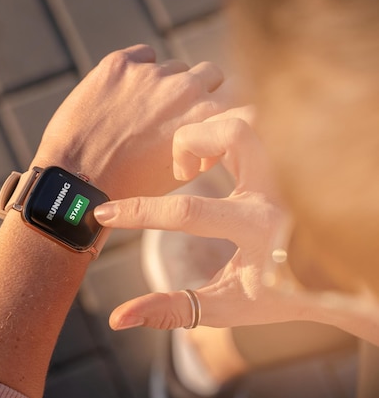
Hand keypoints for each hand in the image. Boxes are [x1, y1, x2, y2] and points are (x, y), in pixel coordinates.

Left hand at [31, 44, 233, 199]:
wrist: (77, 181)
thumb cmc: (130, 185)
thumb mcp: (182, 173)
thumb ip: (207, 144)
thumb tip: (216, 127)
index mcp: (208, 116)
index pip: (238, 93)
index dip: (223, 104)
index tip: (211, 112)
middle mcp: (185, 89)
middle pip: (210, 72)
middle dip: (198, 89)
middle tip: (175, 110)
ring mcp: (151, 73)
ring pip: (173, 67)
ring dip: (164, 84)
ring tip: (140, 111)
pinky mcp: (120, 64)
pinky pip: (142, 56)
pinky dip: (137, 71)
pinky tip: (122, 97)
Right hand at [93, 111, 309, 329]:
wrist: (332, 288)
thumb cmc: (275, 298)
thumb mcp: (222, 308)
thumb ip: (171, 311)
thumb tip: (119, 318)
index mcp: (258, 229)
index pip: (188, 212)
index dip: (138, 212)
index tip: (105, 213)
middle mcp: (276, 192)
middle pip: (234, 131)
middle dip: (189, 143)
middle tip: (180, 175)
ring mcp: (286, 172)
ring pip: (249, 119)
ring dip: (210, 133)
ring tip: (198, 167)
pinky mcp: (286, 163)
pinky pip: (256, 128)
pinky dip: (226, 134)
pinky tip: (216, 161)